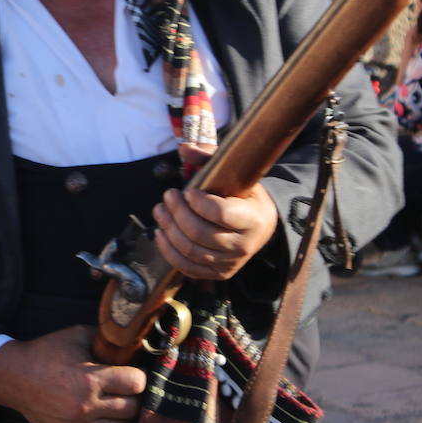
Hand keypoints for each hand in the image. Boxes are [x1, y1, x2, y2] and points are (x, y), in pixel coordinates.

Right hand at [0, 325, 145, 422]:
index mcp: (89, 378)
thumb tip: (129, 339)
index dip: (140, 377)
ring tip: (128, 410)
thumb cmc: (46, 353)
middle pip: (131, 409)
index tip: (136, 374)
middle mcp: (85, 406)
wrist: (14, 377)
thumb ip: (104, 337)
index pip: (135, 383)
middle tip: (134, 392)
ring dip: (129, 421)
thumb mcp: (76, 336)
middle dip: (136, 399)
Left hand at [153, 143, 278, 280]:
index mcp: (252, 219)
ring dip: (168, 228)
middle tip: (168, 196)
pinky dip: (169, 251)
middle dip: (177, 212)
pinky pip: (187, 267)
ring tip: (160, 210)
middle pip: (199, 233)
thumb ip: (208, 160)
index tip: (188, 190)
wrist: (261, 226)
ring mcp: (230, 263)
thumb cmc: (243, 196)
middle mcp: (243, 245)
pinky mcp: (218, 274)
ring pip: (190, 250)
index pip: (219, 214)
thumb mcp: (233, 176)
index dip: (198, 202)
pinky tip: (161, 233)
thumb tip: (184, 148)